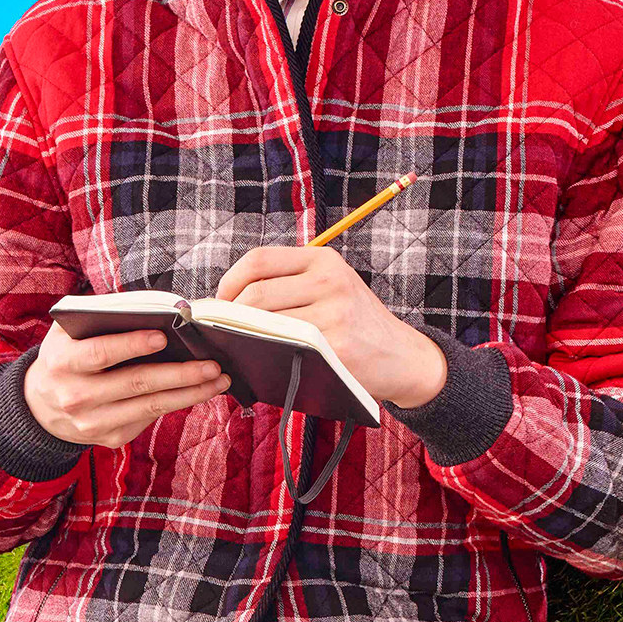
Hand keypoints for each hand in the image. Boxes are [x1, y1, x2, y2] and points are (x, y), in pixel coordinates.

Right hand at [22, 317, 231, 449]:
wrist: (40, 407)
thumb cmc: (65, 357)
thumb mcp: (68, 334)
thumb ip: (101, 319)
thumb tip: (155, 310)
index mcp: (63, 363)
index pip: (101, 353)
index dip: (132, 344)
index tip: (164, 336)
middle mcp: (77, 396)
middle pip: (136, 383)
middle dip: (179, 373)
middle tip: (212, 364)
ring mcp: (94, 423)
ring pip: (151, 406)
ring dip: (190, 393)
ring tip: (218, 379)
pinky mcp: (110, 438)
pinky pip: (150, 418)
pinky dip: (178, 403)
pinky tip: (199, 391)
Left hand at [211, 241, 447, 409]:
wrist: (403, 357)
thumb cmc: (357, 325)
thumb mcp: (332, 287)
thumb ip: (290, 284)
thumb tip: (228, 301)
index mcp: (323, 260)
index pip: (258, 259)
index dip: (228, 282)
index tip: (219, 303)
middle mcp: (329, 280)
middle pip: (255, 293)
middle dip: (228, 316)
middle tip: (221, 333)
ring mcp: (334, 314)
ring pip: (265, 323)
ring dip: (241, 338)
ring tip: (237, 346)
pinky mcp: (336, 346)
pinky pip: (284, 349)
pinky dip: (264, 356)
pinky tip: (260, 362)